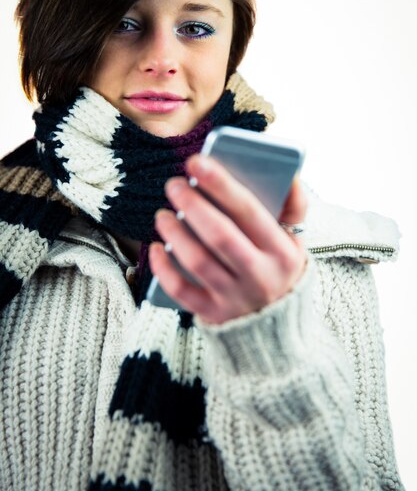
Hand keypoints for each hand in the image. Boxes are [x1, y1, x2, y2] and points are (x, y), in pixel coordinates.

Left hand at [149, 154, 306, 324]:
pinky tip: (157, 248)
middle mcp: (260, 276)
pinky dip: (164, 269)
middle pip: (219, 235)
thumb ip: (292, 209)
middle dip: (192, 204)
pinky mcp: (214, 315)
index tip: (197, 163)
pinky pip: (181, 292)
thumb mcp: (294, 242)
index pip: (249, 210)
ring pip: (198, 262)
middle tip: (174, 184)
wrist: (276, 327)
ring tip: (163, 214)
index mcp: (282, 251)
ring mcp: (236, 299)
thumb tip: (289, 176)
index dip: (220, 184)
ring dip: (175, 233)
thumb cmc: (278, 271)